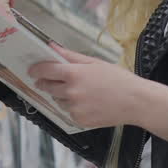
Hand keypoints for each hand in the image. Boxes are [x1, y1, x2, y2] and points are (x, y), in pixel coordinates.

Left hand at [29, 45, 167, 136]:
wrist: (135, 102)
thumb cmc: (118, 79)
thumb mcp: (95, 62)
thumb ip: (71, 56)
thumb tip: (53, 47)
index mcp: (74, 74)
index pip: (46, 70)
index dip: (36, 69)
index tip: (32, 69)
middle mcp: (71, 92)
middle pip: (47, 86)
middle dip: (45, 82)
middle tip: (49, 80)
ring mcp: (74, 108)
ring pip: (57, 100)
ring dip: (61, 95)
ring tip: (80, 92)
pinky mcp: (79, 120)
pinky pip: (67, 112)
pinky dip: (72, 107)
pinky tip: (87, 102)